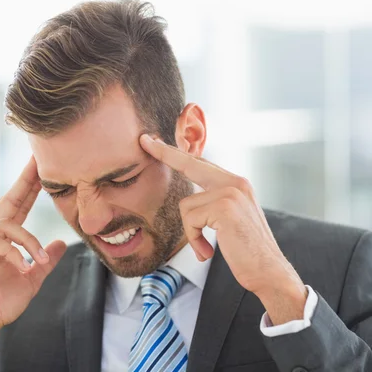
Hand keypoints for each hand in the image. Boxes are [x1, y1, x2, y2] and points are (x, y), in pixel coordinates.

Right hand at [0, 156, 66, 333]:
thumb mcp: (31, 280)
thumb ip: (45, 261)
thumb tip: (62, 243)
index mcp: (4, 237)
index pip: (20, 205)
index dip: (31, 185)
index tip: (42, 165)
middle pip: (10, 199)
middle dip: (26, 180)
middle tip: (39, 160)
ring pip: (7, 225)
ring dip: (28, 242)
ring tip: (40, 262)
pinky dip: (11, 252)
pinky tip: (21, 267)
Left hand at [139, 135, 306, 322]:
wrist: (268, 272)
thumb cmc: (246, 251)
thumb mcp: (230, 220)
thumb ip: (213, 202)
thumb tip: (190, 198)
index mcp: (237, 183)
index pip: (201, 163)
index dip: (176, 153)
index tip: (155, 142)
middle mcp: (236, 182)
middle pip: (190, 163)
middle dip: (165, 153)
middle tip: (145, 141)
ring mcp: (230, 192)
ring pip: (186, 205)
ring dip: (191, 231)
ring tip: (207, 247)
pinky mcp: (224, 207)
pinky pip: (190, 220)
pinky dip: (194, 239)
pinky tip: (208, 251)